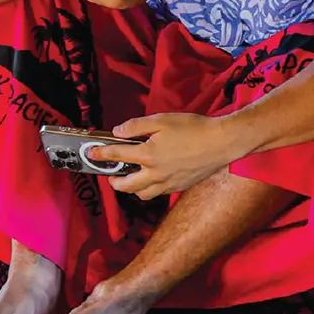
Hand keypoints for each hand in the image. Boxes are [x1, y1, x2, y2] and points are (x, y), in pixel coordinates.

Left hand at [90, 113, 240, 199]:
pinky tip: (151, 179)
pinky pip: (157, 193)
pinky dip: (148, 189)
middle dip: (113, 180)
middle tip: (110, 174)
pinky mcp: (179, 187)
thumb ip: (137, 126)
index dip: (101, 153)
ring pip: (141, 194)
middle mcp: (155, 173)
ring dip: (130, 189)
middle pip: (126, 185)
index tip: (92, 153)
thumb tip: (118, 132)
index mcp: (148, 155)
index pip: (117, 155)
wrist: (221, 143)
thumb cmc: (193, 128)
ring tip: (129, 179)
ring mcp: (167, 183)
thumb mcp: (162, 120)